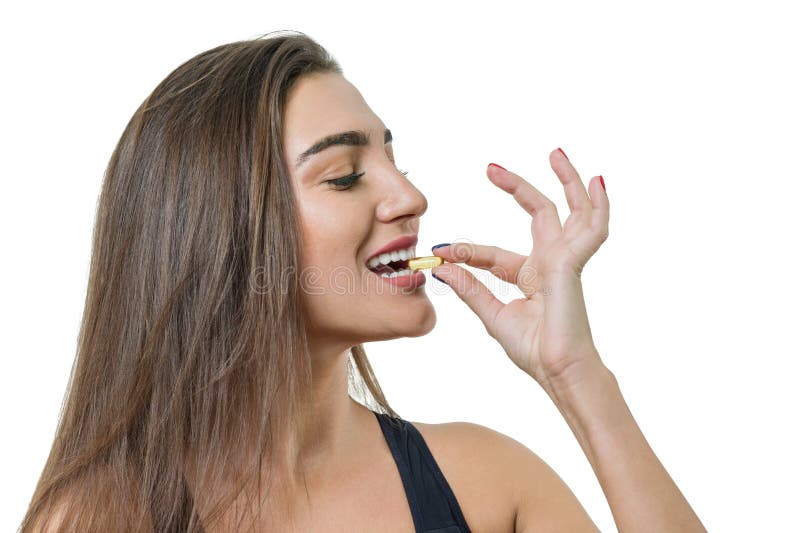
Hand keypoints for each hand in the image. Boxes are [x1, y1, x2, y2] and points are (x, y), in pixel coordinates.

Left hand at [430, 149, 609, 392]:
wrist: (557, 371)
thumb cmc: (533, 349)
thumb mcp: (492, 313)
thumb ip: (470, 287)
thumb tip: (441, 265)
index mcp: (531, 277)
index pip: (494, 253)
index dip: (466, 251)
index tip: (439, 252)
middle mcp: (550, 263)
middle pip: (541, 214)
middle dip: (518, 188)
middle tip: (491, 168)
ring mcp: (566, 261)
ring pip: (572, 211)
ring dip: (566, 182)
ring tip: (556, 154)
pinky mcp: (573, 263)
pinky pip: (592, 229)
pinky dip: (598, 206)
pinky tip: (597, 183)